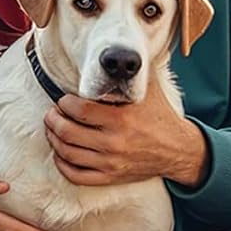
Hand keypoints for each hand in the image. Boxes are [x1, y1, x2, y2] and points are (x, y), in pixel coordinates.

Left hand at [43, 81, 209, 186]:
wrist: (178, 149)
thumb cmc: (159, 115)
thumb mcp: (148, 88)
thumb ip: (129, 72)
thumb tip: (111, 53)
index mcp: (122, 118)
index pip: (78, 110)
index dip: (64, 103)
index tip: (64, 100)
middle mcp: (114, 142)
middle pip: (67, 132)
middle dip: (53, 120)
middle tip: (52, 114)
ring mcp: (111, 162)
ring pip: (68, 153)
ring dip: (54, 140)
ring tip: (54, 130)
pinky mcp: (111, 177)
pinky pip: (77, 176)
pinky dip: (63, 165)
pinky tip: (61, 153)